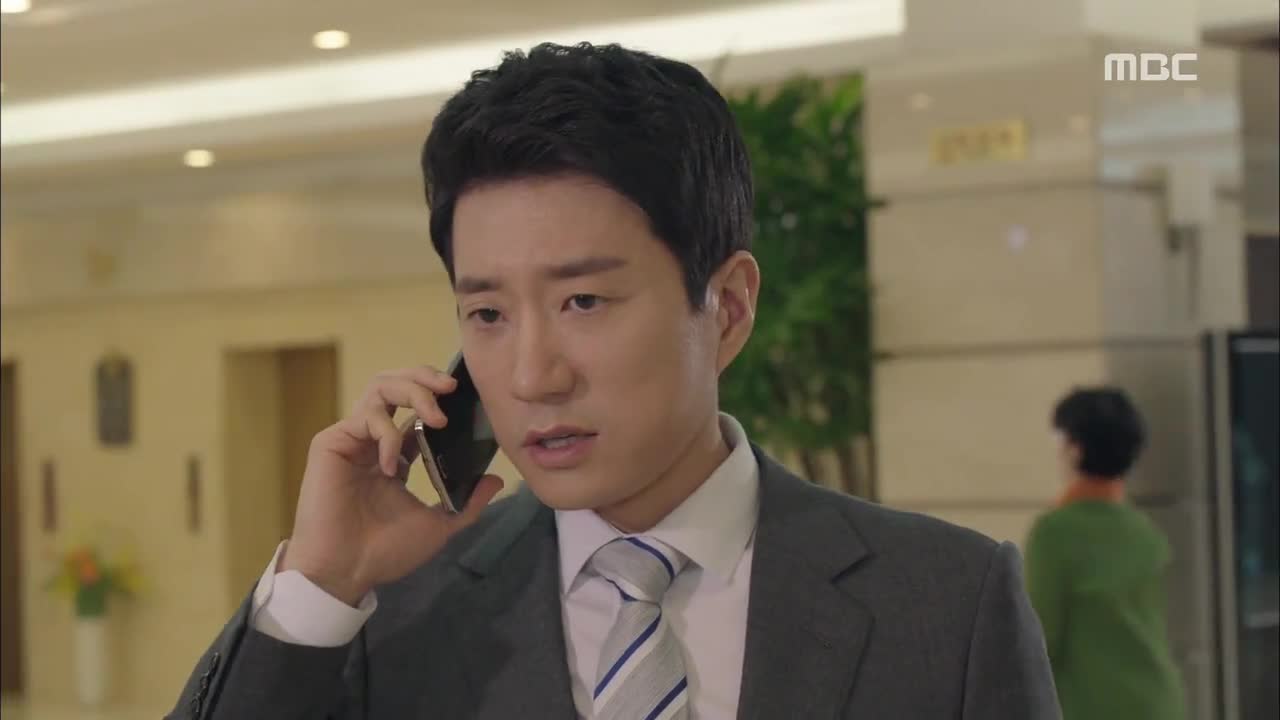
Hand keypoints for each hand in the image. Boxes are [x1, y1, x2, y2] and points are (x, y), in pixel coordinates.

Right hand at [279, 366, 503, 605]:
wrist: (345, 572)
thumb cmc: (384, 553)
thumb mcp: (438, 526)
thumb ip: (468, 504)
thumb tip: (497, 480)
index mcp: (396, 455)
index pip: (416, 410)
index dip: (438, 398)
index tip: (465, 399)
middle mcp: (373, 441)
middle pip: (396, 385)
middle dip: (424, 376)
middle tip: (451, 386)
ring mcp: (352, 439)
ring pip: (379, 388)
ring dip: (411, 392)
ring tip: (435, 417)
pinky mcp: (331, 443)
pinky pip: (365, 418)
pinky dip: (386, 434)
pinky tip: (393, 465)